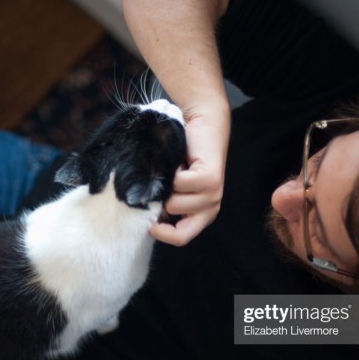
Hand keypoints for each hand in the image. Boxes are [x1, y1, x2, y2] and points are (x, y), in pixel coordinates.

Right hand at [151, 105, 229, 245]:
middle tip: (155, 195)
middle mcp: (211, 208)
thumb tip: (144, 217)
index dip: (160, 233)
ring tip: (174, 171)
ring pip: (174, 206)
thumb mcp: (170, 184)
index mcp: (202, 214)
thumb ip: (163, 202)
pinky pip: (179, 186)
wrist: (201, 121)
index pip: (181, 238)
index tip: (146, 221)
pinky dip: (173, 173)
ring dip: (166, 187)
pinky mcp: (210, 180)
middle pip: (181, 234)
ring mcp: (213, 195)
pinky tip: (181, 162)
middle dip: (162, 215)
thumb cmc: (181, 152)